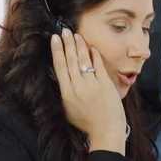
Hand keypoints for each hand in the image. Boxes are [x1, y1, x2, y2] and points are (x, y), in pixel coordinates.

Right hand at [50, 28, 126, 153]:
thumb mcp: (68, 110)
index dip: (57, 52)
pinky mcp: (105, 84)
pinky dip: (95, 56)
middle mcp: (78, 87)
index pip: (60, 68)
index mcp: (66, 93)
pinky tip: (92, 47)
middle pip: (71, 61)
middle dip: (67, 44)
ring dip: (80, 46)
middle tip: (64, 31)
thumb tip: (60, 78)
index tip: (54, 39)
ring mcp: (92, 85)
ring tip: (77, 35)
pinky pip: (98, 66)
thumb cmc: (87, 122)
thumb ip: (64, 94)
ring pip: (83, 61)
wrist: (106, 130)